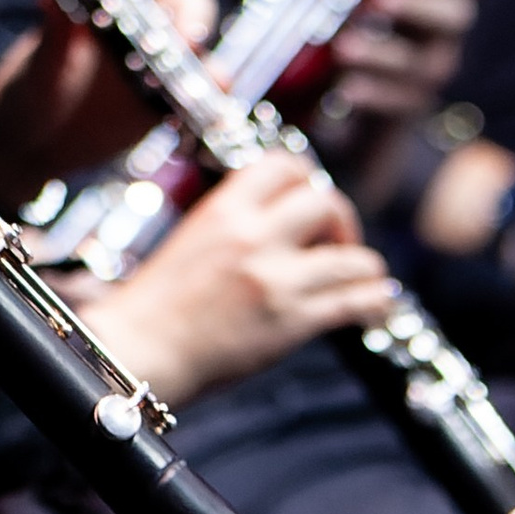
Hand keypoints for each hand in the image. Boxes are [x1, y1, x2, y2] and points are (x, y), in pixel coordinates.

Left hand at [0, 0, 218, 205]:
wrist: (29, 143)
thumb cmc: (31, 91)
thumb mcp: (40, 66)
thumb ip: (52, 36)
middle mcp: (142, 21)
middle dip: (188, 10)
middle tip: (178, 31)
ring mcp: (161, 60)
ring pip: (200, 42)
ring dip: (199, 52)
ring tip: (183, 67)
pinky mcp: (170, 99)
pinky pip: (204, 90)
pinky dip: (208, 94)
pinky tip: (192, 105)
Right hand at [76, 153, 396, 407]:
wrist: (140, 349)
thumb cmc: (157, 303)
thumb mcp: (192, 237)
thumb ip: (236, 223)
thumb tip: (282, 220)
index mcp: (224, 209)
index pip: (285, 165)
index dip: (309, 179)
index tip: (312, 200)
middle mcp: (254, 236)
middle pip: (327, 201)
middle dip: (342, 220)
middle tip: (337, 243)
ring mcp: (276, 279)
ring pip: (355, 257)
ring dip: (365, 267)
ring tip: (360, 279)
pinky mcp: (292, 321)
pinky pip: (355, 302)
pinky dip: (374, 302)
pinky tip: (373, 306)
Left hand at [323, 0, 490, 130]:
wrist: (336, 62)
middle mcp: (445, 24)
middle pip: (456, 14)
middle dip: (419, 3)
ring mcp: (430, 66)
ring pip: (425, 64)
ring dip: (384, 54)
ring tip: (344, 47)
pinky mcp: (404, 102)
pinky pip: (398, 104)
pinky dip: (373, 95)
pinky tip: (346, 88)